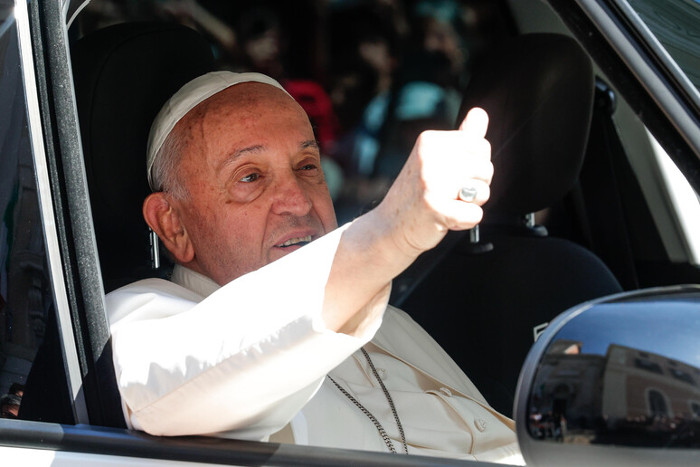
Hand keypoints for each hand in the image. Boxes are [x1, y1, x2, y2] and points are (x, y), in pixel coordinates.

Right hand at [376, 107, 492, 256]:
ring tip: (448, 205)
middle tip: (449, 194)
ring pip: (483, 191)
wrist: (389, 227)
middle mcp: (429, 157)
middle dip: (475, 186)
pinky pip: (475, 215)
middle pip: (486, 168)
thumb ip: (461, 137)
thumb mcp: (435, 160)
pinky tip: (446, 220)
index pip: (481, 146)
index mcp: (430, 141)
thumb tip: (480, 113)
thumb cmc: (417, 194)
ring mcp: (430, 182)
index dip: (475, 166)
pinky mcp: (434, 208)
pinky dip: (465, 222)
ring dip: (471, 205)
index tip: (453, 176)